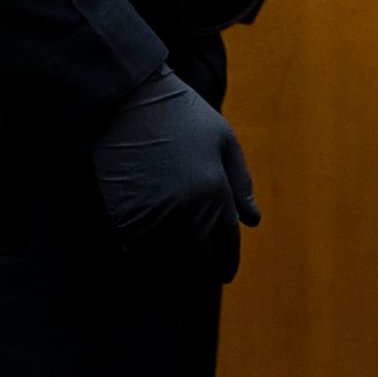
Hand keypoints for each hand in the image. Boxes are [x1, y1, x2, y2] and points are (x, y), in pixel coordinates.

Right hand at [90, 67, 258, 283]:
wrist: (129, 100)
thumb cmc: (183, 115)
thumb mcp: (224, 141)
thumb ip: (240, 184)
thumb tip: (253, 221)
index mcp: (215, 192)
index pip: (227, 243)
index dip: (228, 262)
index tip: (226, 273)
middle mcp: (186, 210)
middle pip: (199, 259)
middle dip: (204, 271)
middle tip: (205, 276)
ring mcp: (153, 215)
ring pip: (168, 260)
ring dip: (175, 269)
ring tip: (179, 273)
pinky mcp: (123, 215)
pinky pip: (137, 249)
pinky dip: (146, 256)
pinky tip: (151, 253)